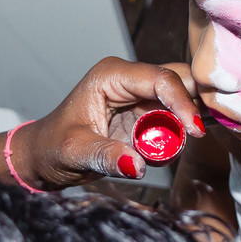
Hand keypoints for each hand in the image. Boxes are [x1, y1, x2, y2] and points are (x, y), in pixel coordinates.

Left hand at [9, 57, 205, 187]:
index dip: (182, 102)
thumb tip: (138, 166)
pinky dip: (178, 138)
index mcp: (112, 75)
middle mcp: (131, 80)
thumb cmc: (53, 147)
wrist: (45, 157)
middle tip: (195, 138)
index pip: (161, 79)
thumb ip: (106, 156)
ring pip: (183, 104)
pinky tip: (163, 153)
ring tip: (159, 154)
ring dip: (181, 130)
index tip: (194, 132)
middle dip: (192, 109)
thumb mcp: (75, 152)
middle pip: (181, 81)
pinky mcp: (147, 117)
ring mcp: (142, 98)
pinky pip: (176, 123)